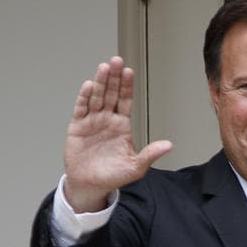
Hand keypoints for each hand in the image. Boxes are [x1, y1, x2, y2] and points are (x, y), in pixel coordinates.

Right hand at [63, 56, 172, 211]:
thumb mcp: (136, 167)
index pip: (126, 101)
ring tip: (104, 68)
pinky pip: (81, 109)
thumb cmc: (113, 176)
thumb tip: (169, 145)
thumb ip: (150, 154)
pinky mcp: (78, 127)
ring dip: (100, 83)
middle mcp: (107, 119)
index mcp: (122, 125)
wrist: (91, 185)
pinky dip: (84, 98)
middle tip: (116, 60)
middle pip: (111, 94)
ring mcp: (92, 121)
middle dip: (114, 78)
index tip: (129, 71)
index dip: (127, 86)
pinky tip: (89, 86)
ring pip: (96, 97)